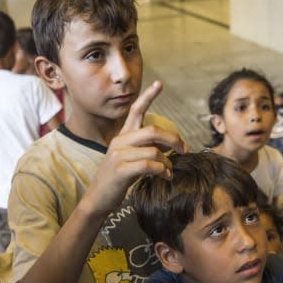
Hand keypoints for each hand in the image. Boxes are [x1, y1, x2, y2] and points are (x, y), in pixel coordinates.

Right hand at [83, 81, 186, 214]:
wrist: (99, 198)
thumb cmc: (120, 178)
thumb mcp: (134, 159)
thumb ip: (149, 148)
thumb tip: (172, 144)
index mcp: (123, 136)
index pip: (136, 111)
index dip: (148, 96)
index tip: (160, 84)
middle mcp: (119, 141)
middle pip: (153, 131)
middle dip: (174, 140)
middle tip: (184, 150)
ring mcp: (118, 155)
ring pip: (154, 151)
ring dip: (168, 163)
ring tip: (169, 171)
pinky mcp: (120, 170)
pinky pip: (149, 166)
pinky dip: (162, 171)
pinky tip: (165, 177)